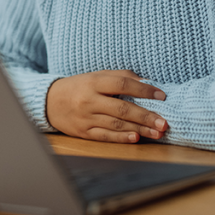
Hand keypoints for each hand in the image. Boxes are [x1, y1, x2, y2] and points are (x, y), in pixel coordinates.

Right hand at [46, 70, 167, 143]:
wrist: (50, 102)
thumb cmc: (79, 87)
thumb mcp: (96, 76)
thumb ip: (120, 77)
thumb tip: (146, 83)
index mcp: (94, 82)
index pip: (122, 84)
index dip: (143, 90)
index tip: (162, 96)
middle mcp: (89, 100)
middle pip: (122, 109)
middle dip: (146, 116)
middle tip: (164, 122)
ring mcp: (86, 118)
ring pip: (116, 124)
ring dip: (139, 129)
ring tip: (157, 132)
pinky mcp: (84, 132)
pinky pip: (105, 136)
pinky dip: (121, 137)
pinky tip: (136, 138)